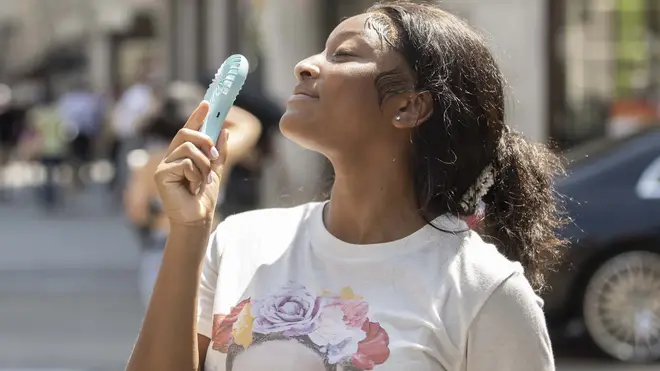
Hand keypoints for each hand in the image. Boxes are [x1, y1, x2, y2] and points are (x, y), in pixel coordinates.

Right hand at [154, 102, 228, 226]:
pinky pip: (185, 163)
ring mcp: (164, 165)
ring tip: (202, 181)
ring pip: (188, 149)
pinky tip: (192, 187)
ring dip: (203, 166)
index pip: (188, 130)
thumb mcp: (216, 171)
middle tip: (213, 156)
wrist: (198, 218)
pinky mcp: (161, 174)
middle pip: (186, 134)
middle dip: (204, 142)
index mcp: (182, 155)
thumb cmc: (204, 198)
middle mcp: (170, 157)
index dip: (197, 117)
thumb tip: (224, 131)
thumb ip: (219, 153)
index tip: (207, 104)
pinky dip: (195, 175)